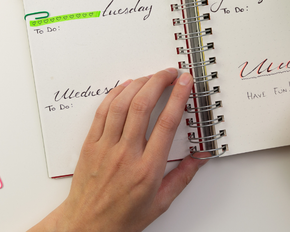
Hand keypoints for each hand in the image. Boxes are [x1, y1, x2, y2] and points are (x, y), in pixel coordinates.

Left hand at [30, 68, 207, 231]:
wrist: (88, 226)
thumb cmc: (123, 217)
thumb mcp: (161, 202)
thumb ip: (183, 176)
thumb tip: (200, 158)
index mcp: (147, 169)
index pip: (166, 124)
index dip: (177, 98)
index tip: (184, 82)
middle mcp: (126, 155)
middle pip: (142, 106)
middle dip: (158, 82)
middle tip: (170, 73)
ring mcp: (105, 148)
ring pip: (121, 105)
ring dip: (138, 84)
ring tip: (151, 76)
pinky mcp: (90, 145)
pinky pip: (102, 112)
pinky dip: (114, 95)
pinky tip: (125, 87)